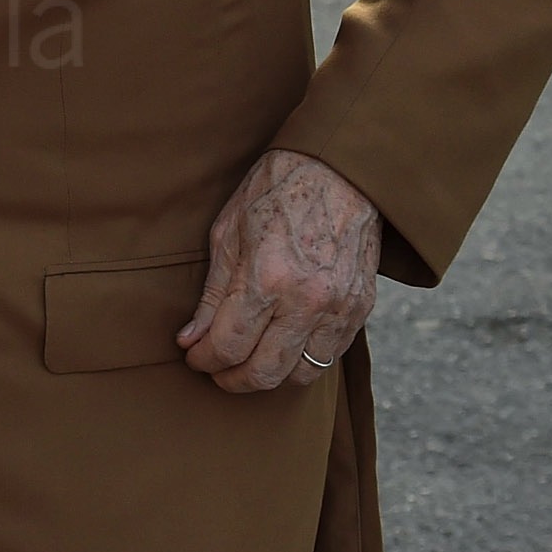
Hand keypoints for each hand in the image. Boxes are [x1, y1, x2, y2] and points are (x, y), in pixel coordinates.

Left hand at [178, 149, 380, 392]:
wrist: (339, 171)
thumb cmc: (274, 193)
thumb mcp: (228, 232)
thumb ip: (211, 293)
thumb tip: (190, 339)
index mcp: (268, 278)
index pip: (229, 347)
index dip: (204, 360)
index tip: (194, 357)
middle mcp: (307, 301)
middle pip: (264, 373)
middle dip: (231, 380)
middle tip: (216, 369)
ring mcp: (339, 308)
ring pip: (301, 375)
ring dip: (270, 376)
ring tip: (249, 360)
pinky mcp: (361, 309)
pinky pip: (330, 356)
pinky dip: (303, 360)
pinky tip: (283, 344)